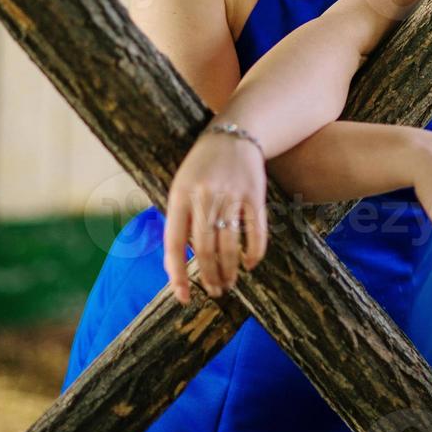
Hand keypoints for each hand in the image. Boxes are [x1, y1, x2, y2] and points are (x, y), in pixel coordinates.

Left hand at [164, 128, 267, 303]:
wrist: (235, 135)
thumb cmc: (203, 167)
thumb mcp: (181, 186)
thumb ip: (179, 220)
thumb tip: (178, 264)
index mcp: (181, 195)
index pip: (175, 242)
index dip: (177, 273)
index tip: (182, 296)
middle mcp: (205, 196)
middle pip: (205, 248)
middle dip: (209, 276)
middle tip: (214, 291)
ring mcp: (232, 195)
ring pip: (229, 245)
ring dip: (229, 270)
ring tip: (228, 283)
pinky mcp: (255, 194)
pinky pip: (256, 231)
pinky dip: (254, 252)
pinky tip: (250, 264)